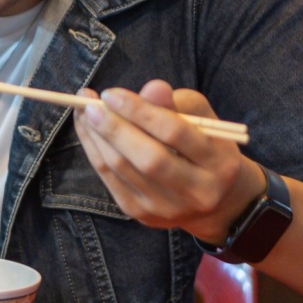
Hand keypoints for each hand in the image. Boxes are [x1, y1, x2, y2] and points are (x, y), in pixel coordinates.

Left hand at [72, 80, 264, 244]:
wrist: (218, 202)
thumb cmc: (208, 148)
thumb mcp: (205, 121)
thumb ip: (180, 103)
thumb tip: (151, 88)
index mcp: (219, 163)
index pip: (175, 133)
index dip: (140, 111)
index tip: (111, 94)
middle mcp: (197, 192)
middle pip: (148, 158)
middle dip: (114, 128)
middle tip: (89, 104)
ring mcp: (168, 208)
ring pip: (123, 169)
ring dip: (96, 137)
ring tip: (84, 112)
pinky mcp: (143, 214)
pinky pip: (110, 179)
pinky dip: (94, 151)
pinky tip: (87, 131)